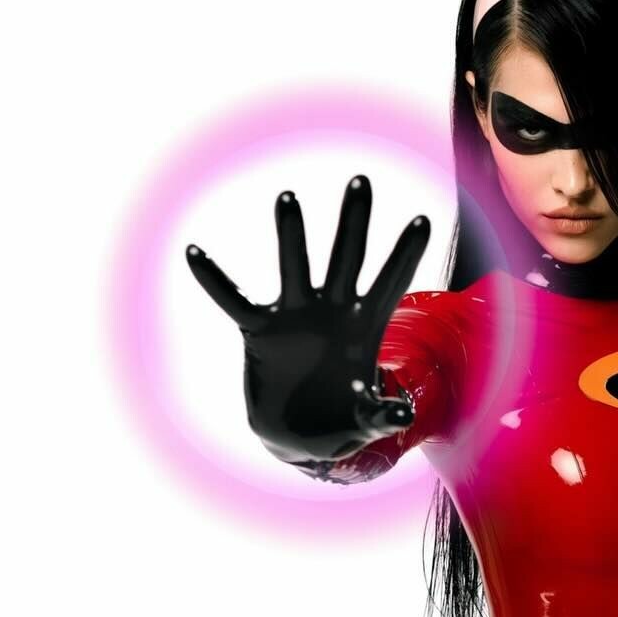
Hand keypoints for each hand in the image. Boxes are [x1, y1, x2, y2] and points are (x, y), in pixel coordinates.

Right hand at [185, 174, 429, 468]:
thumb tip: (403, 413)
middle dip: (354, 221)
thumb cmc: (342, 422)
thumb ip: (383, 414)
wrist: (300, 436)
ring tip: (289, 198)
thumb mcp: (366, 421)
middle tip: (362, 180)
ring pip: (295, 265)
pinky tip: (194, 253)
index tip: (423, 221)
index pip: (390, 283)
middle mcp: (332, 310)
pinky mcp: (260, 331)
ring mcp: (296, 316)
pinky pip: (234, 301)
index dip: (405, 255)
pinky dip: (214, 280)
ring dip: (292, 233)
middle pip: (347, 257)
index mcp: (365, 327)